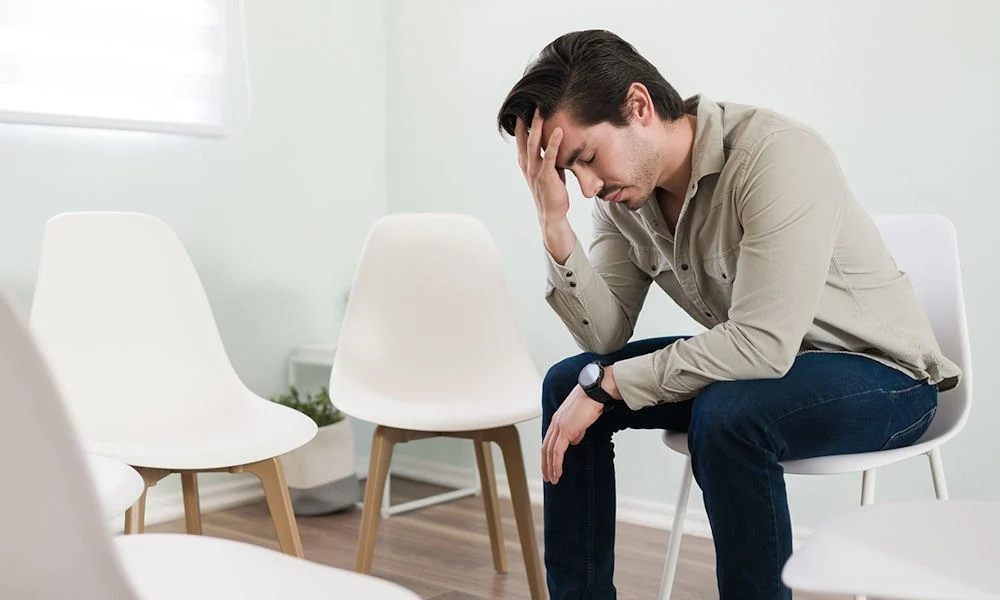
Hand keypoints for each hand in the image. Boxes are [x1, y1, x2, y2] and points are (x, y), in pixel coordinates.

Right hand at [515, 108, 569, 227]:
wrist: (552, 214)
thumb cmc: (551, 192)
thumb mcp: (547, 171)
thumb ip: (548, 157)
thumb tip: (556, 143)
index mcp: (525, 163)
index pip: (521, 138)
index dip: (522, 122)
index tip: (524, 106)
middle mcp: (527, 165)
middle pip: (524, 137)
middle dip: (526, 119)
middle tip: (529, 101)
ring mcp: (535, 170)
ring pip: (534, 144)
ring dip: (538, 126)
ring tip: (541, 110)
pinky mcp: (546, 176)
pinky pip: (550, 156)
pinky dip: (554, 142)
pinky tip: (558, 130)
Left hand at [542, 384, 603, 484]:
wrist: (595, 392)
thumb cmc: (591, 401)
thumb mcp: (581, 418)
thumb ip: (575, 429)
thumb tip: (573, 440)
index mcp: (557, 419)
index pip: (548, 440)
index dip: (547, 454)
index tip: (549, 465)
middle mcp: (555, 423)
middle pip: (545, 448)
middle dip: (545, 464)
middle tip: (548, 477)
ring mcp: (558, 426)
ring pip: (549, 452)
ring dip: (550, 467)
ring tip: (553, 479)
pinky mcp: (565, 430)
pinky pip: (557, 452)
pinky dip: (556, 464)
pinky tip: (558, 472)